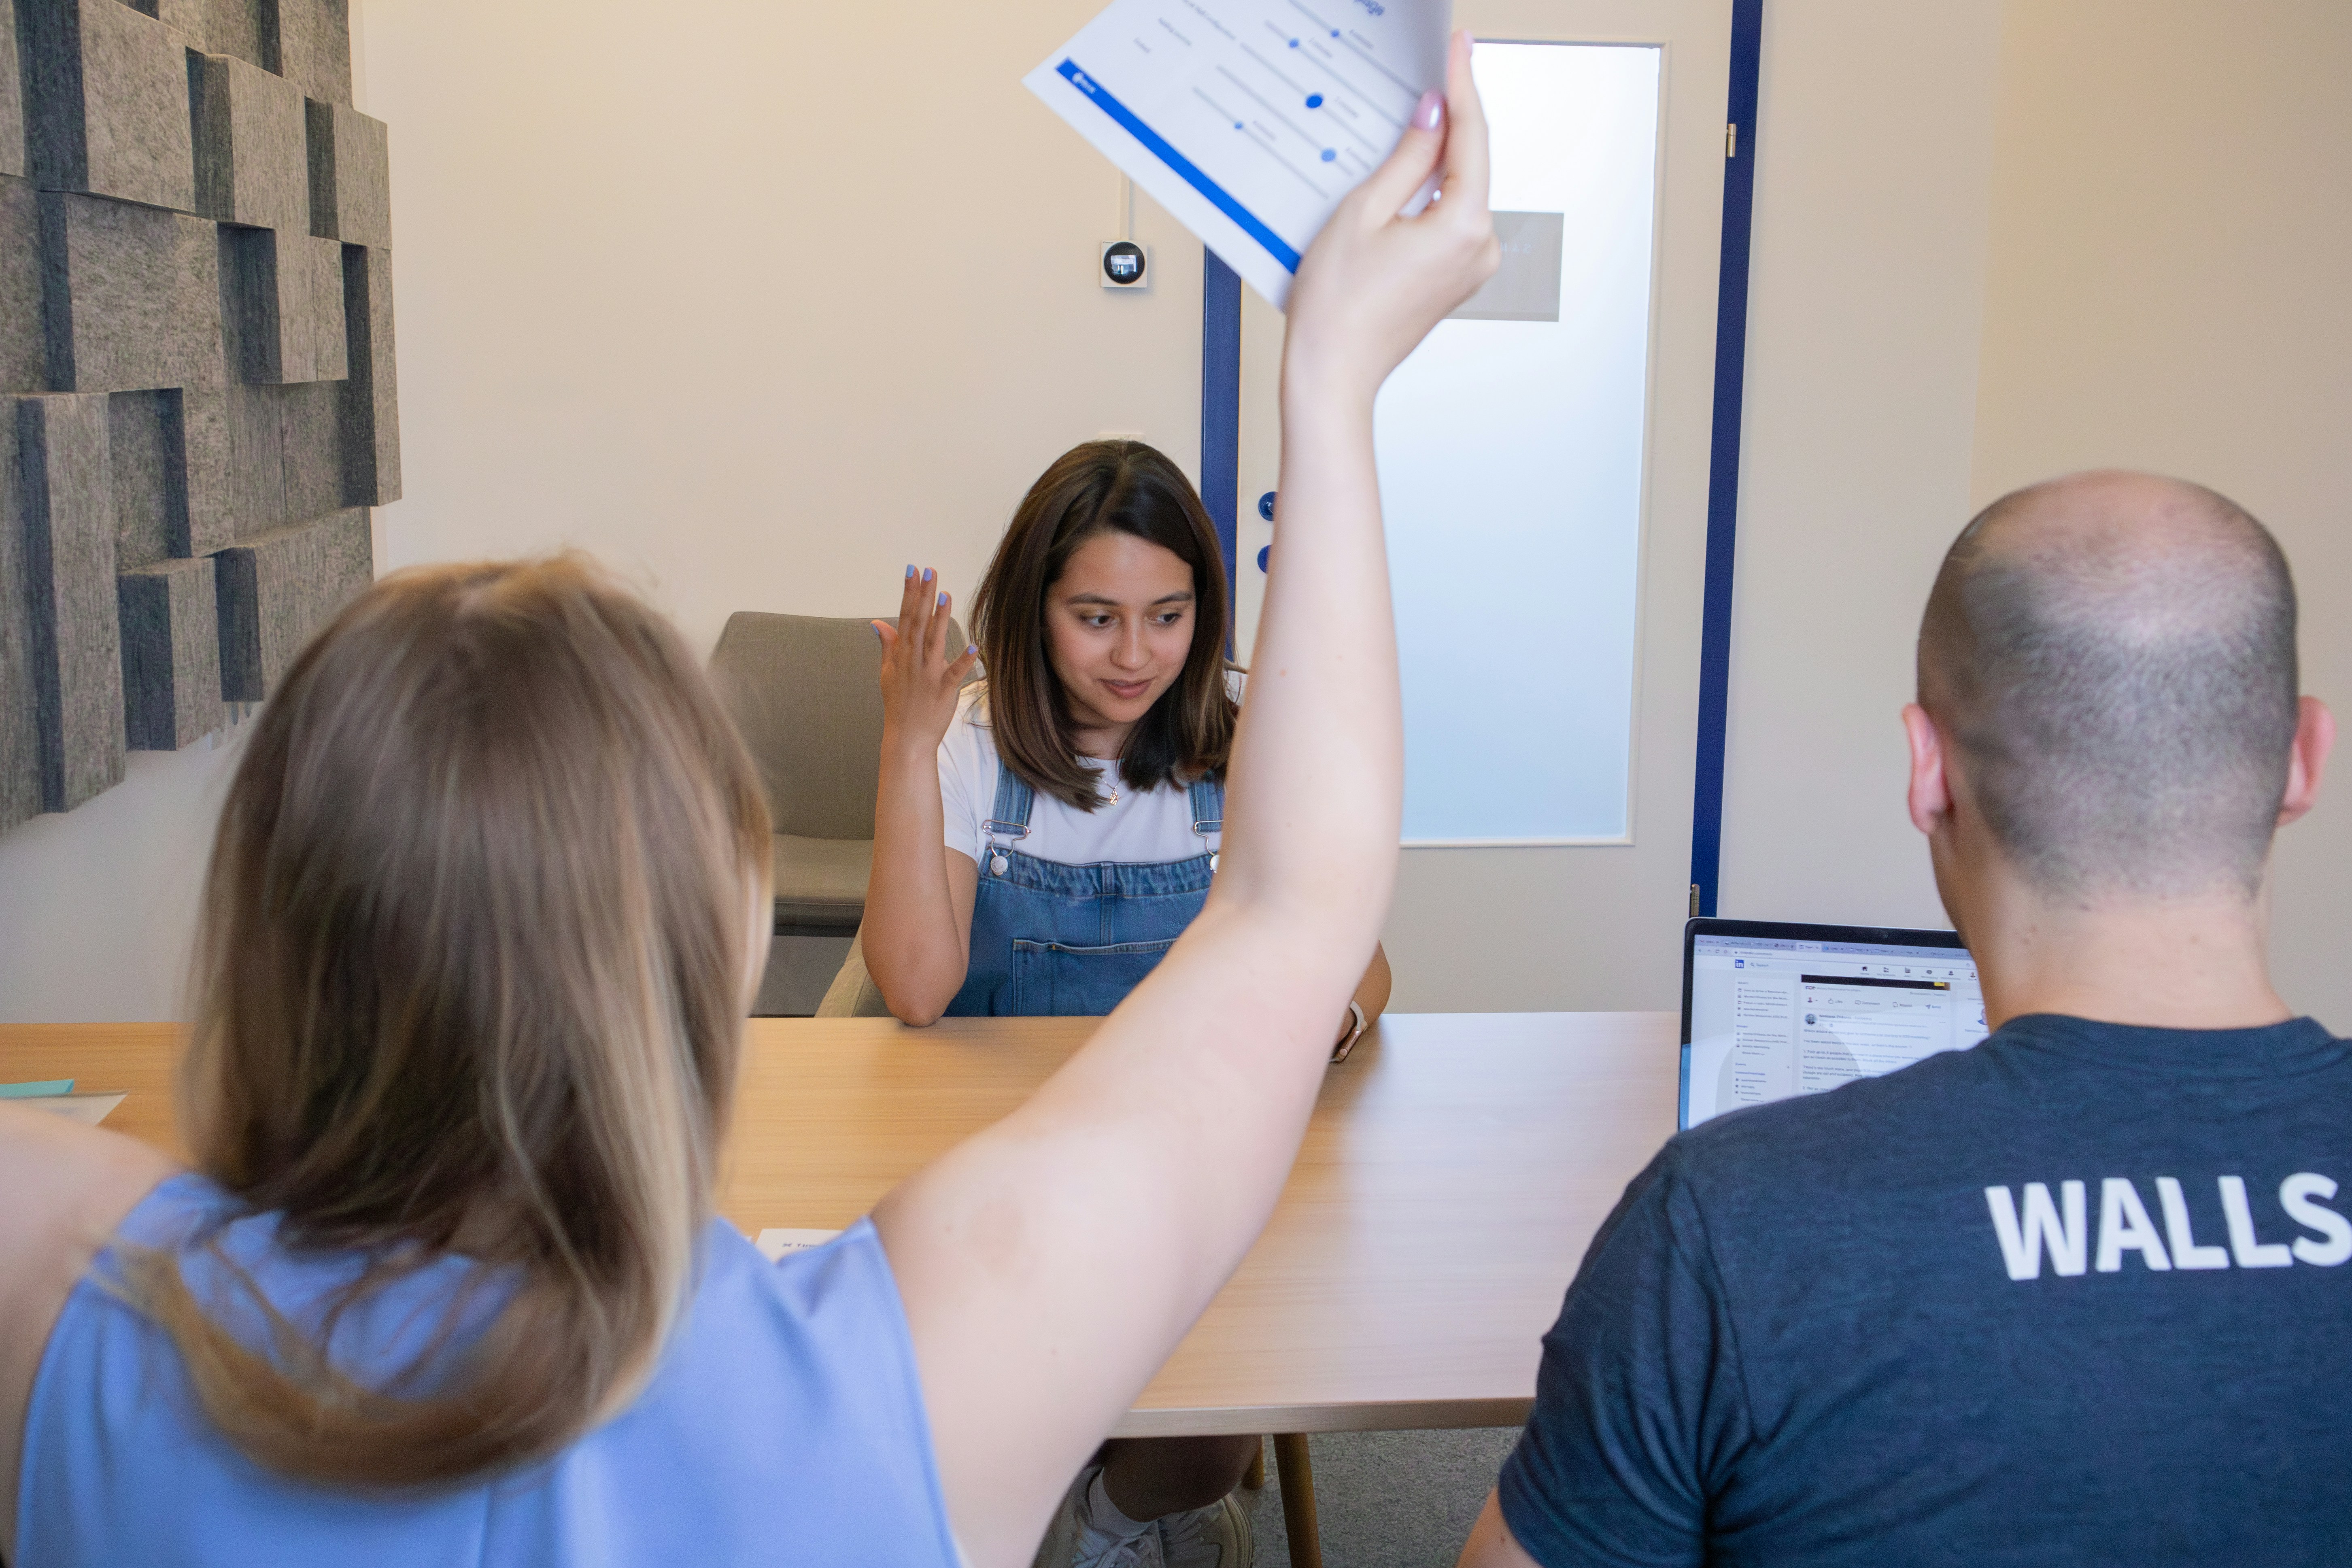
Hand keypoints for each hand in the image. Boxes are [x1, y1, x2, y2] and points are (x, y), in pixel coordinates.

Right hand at [874, 566, 979, 752]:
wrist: (906, 738)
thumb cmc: (899, 704)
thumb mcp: (887, 673)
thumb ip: (887, 645)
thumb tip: (877, 623)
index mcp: (901, 655)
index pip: (904, 617)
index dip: (908, 593)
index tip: (912, 570)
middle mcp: (913, 661)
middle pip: (918, 623)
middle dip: (923, 596)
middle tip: (929, 571)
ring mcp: (927, 676)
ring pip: (934, 642)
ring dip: (939, 619)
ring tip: (945, 595)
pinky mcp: (943, 691)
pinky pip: (954, 674)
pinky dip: (963, 661)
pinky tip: (973, 645)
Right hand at [1284, 29, 1498, 402]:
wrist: (1332, 372)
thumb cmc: (1338, 309)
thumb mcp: (1364, 212)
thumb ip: (1407, 158)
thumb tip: (1433, 115)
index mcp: (1464, 227)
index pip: (1471, 136)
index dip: (1462, 84)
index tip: (1459, 48)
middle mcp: (1480, 248)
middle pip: (1470, 162)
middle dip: (1452, 117)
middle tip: (1438, 68)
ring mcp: (1472, 267)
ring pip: (1460, 190)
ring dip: (1438, 155)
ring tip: (1413, 119)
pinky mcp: (1457, 278)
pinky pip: (1451, 218)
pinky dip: (1432, 191)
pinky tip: (1409, 172)